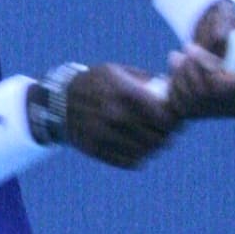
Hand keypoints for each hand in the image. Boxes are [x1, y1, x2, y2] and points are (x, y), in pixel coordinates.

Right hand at [62, 63, 181, 167]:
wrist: (57, 101)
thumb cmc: (94, 83)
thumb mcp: (116, 71)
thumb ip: (146, 81)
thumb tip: (175, 90)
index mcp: (123, 92)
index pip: (163, 115)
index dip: (176, 119)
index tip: (176, 119)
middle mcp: (114, 114)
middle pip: (157, 135)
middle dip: (168, 134)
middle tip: (170, 132)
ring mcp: (104, 134)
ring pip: (146, 151)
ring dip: (155, 147)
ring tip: (156, 141)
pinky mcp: (96, 150)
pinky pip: (130, 162)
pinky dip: (140, 157)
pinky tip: (139, 148)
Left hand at [169, 0, 234, 117]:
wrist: (213, 38)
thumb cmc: (222, 23)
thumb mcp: (224, 16)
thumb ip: (224, 25)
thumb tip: (220, 39)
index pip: (226, 84)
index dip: (204, 68)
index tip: (189, 48)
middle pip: (207, 94)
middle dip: (188, 71)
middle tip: (178, 53)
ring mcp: (224, 111)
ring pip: (193, 102)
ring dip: (179, 77)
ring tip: (175, 57)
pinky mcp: (206, 114)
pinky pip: (183, 108)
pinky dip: (174, 90)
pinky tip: (175, 73)